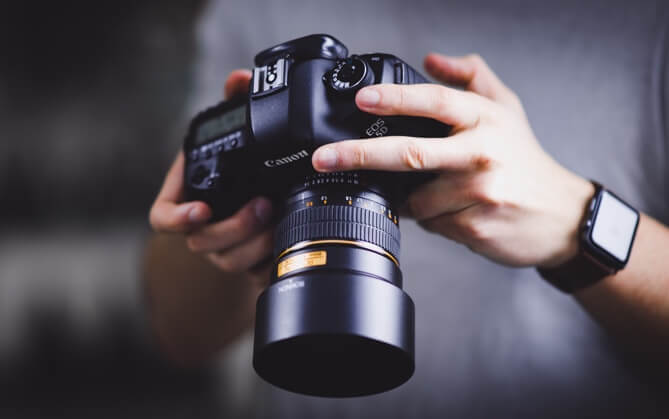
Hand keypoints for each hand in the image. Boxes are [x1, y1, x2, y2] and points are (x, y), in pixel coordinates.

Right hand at [149, 69, 273, 282]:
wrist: (263, 193)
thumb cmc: (239, 163)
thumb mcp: (236, 133)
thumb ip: (235, 104)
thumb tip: (240, 79)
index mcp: (188, 195)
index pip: (163, 218)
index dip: (176, 219)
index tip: (202, 209)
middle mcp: (201, 226)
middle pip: (201, 242)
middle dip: (233, 229)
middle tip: (263, 206)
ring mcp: (223, 247)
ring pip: (229, 261)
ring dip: (255, 245)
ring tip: (280, 221)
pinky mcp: (248, 261)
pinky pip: (253, 272)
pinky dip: (270, 260)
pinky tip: (289, 241)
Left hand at [312, 54, 593, 267]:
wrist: (561, 216)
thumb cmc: (525, 161)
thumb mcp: (507, 110)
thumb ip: (471, 77)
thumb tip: (431, 59)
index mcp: (485, 120)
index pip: (435, 101)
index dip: (396, 98)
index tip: (362, 99)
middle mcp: (482, 152)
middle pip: (410, 152)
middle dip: (360, 155)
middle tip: (325, 158)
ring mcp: (478, 192)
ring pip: (415, 199)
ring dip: (411, 199)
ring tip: (438, 193)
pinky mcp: (474, 226)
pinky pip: (430, 224)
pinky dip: (430, 218)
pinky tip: (453, 212)